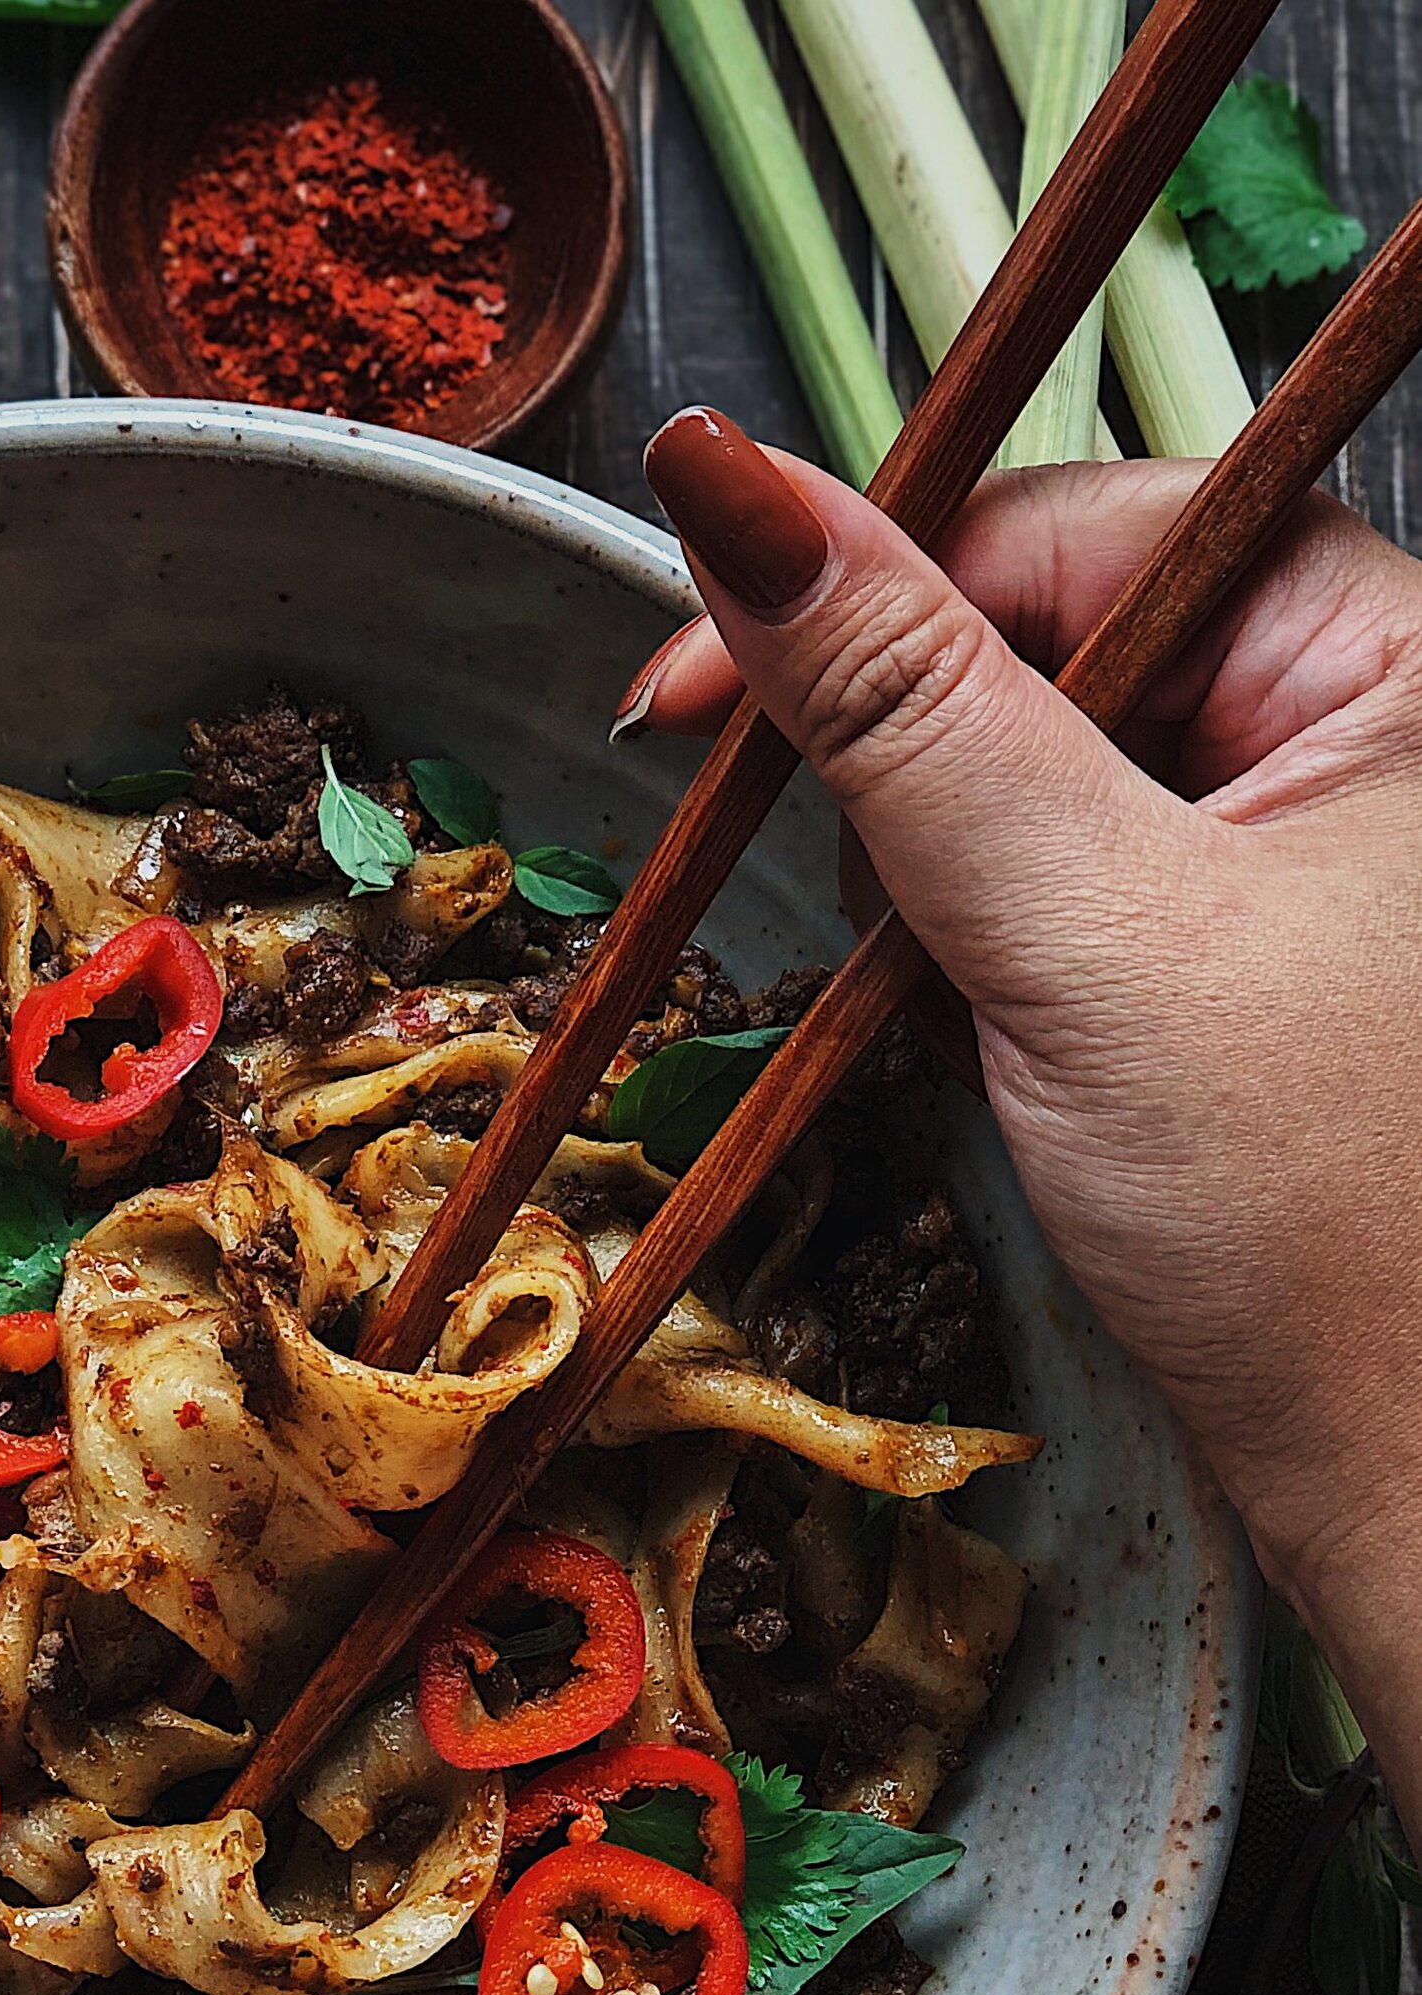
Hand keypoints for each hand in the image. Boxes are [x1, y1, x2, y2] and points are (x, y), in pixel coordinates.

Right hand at [626, 412, 1421, 1820]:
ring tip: (979, 1018)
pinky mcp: (1226, 934)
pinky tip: (1001, 1051)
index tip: (681, 698)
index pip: (1068, 526)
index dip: (860, 588)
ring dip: (940, 890)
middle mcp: (1351, 707)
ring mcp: (1288, 826)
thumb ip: (901, 708)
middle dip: (918, 786)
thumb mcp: (1084, 934)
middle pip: (1037, 639)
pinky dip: (978, 961)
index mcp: (1385, 644)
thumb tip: (726, 490)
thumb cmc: (1311, 1222)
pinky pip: (1042, 881)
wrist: (1398, 1467)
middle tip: (892, 924)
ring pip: (1018, 771)